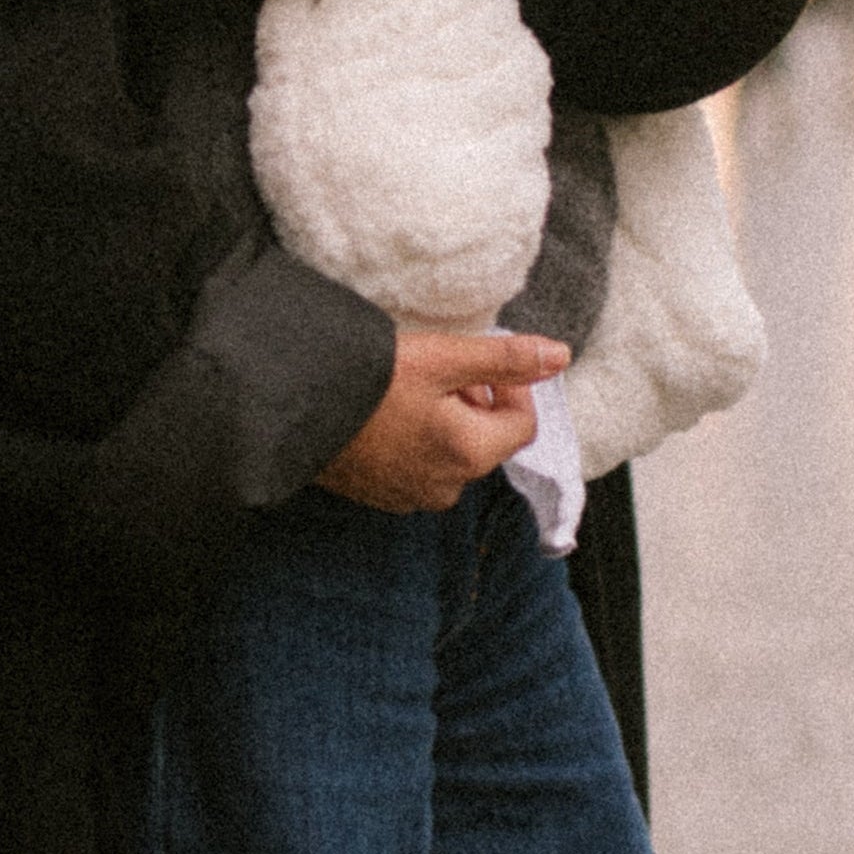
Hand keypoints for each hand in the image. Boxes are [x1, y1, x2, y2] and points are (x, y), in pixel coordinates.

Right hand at [317, 328, 569, 514]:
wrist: (293, 408)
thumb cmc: (367, 381)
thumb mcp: (442, 357)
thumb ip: (505, 359)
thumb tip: (561, 356)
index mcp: (470, 454)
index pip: (523, 422)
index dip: (508, 386)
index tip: (475, 364)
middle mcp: (447, 487)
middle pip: (487, 439)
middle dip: (474, 403)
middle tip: (436, 373)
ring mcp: (412, 497)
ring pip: (453, 453)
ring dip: (445, 423)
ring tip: (406, 393)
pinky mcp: (383, 497)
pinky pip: (419, 467)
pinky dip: (415, 442)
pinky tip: (384, 416)